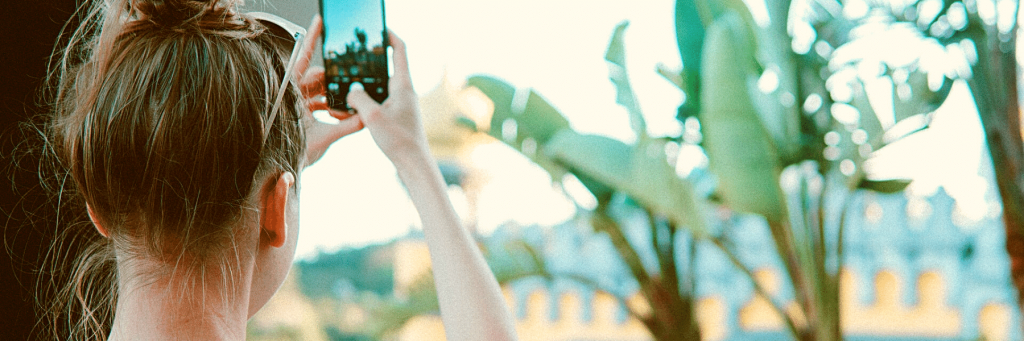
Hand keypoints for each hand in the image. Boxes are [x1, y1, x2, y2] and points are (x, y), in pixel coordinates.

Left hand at [293, 15, 363, 166]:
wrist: (283, 171)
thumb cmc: (294, 154)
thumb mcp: (324, 139)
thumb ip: (347, 127)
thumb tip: (366, 117)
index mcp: (291, 92)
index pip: (303, 59)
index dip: (313, 39)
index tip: (320, 21)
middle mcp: (294, 95)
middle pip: (318, 77)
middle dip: (336, 80)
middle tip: (352, 83)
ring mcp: (298, 104)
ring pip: (321, 91)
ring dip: (337, 97)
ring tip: (350, 104)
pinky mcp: (303, 115)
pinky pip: (321, 104)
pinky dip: (333, 108)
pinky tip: (345, 114)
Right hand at [346, 31, 428, 165]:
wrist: (413, 164)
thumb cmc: (399, 140)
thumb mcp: (373, 116)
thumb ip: (359, 98)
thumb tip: (352, 91)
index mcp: (403, 85)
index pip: (400, 50)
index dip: (389, 36)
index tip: (378, 30)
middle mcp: (405, 92)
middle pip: (387, 68)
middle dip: (370, 63)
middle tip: (352, 59)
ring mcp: (402, 104)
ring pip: (381, 87)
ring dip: (365, 86)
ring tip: (347, 86)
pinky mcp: (397, 117)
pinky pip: (380, 102)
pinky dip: (367, 102)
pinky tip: (352, 109)